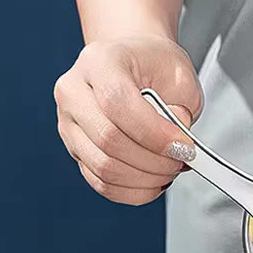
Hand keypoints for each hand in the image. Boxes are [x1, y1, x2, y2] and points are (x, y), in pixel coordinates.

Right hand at [54, 34, 202, 203]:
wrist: (135, 63)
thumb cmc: (154, 65)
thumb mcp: (179, 75)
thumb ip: (181, 108)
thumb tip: (175, 144)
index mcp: (99, 61)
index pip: (117, 103)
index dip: (155, 134)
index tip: (183, 147)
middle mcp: (75, 91)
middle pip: (109, 140)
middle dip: (154, 161)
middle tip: (181, 160)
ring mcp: (69, 124)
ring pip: (104, 168)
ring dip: (146, 179)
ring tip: (168, 169)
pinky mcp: (75, 151)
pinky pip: (102, 184)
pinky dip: (134, 191)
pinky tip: (153, 181)